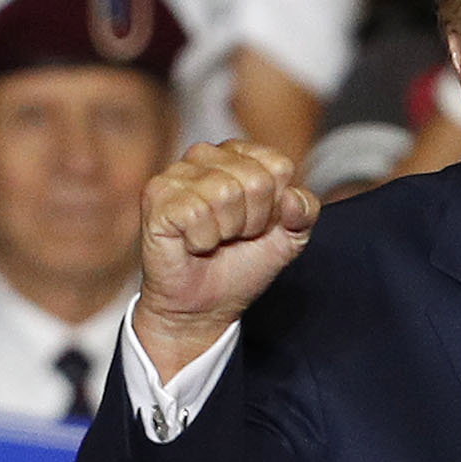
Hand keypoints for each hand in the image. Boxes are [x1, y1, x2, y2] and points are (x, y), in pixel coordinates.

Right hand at [134, 139, 317, 381]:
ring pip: (225, 194)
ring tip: (214, 239)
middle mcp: (206, 155)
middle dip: (253, 221)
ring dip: (226, 231)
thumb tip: (291, 196)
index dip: (275, 207)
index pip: (279, 166)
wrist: (204, 306)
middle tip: (234, 236)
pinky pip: (196, 212)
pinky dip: (202, 240)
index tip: (258, 225)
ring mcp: (177, 172)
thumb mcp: (289, 238)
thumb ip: (305, 211)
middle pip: (256, 181)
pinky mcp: (156, 194)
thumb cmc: (241, 265)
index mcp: (240, 155)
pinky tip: (192, 243)